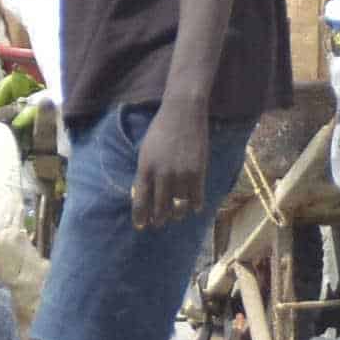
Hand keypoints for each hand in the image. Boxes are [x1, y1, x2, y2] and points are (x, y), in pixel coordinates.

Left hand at [130, 100, 210, 230]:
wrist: (182, 113)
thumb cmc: (160, 130)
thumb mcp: (145, 151)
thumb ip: (145, 172)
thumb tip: (144, 194)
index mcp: (145, 169)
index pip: (140, 201)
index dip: (140, 216)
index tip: (141, 225)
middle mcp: (162, 174)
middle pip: (160, 207)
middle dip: (159, 219)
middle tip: (159, 224)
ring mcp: (181, 174)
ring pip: (179, 204)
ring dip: (177, 214)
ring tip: (177, 216)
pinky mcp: (198, 171)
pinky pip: (197, 196)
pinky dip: (196, 204)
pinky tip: (195, 208)